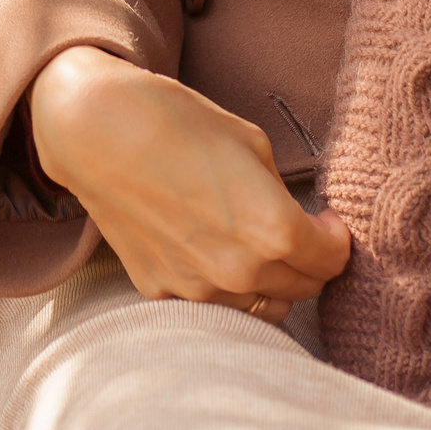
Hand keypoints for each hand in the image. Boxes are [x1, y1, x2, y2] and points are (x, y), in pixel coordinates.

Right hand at [28, 46, 351, 317]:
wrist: (95, 130)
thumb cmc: (176, 122)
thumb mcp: (250, 142)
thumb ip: (282, 194)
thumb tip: (299, 220)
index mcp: (273, 231)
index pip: (332, 260)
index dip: (335, 237)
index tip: (324, 220)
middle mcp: (239, 272)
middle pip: (303, 289)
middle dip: (308, 261)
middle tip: (294, 230)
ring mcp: (197, 288)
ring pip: (262, 306)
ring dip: (270, 281)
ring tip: (252, 242)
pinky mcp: (161, 290)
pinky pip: (213, 302)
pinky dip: (223, 284)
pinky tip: (208, 245)